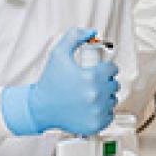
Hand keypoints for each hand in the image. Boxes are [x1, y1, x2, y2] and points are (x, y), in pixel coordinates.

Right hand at [0, 28, 118, 135]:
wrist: (41, 107)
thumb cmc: (49, 82)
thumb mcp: (58, 54)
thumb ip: (74, 37)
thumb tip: (91, 32)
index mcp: (91, 77)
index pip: (112, 69)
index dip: (106, 67)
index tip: (98, 70)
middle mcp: (97, 95)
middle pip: (114, 84)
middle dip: (105, 81)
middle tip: (92, 82)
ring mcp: (98, 111)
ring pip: (113, 99)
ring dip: (105, 96)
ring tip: (89, 94)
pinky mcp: (97, 124)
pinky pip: (109, 114)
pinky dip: (103, 111)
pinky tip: (90, 106)